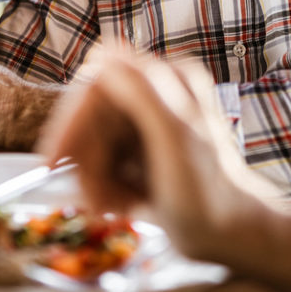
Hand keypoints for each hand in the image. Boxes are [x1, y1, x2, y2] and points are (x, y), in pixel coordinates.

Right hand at [41, 44, 290, 291]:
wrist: (234, 237)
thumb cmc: (210, 195)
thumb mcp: (175, 138)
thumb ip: (142, 93)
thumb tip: (105, 54)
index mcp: (167, 80)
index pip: (96, 81)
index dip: (72, 119)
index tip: (56, 159)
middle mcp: (156, 94)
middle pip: (91, 117)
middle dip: (87, 160)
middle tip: (94, 201)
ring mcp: (148, 123)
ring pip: (93, 142)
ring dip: (94, 179)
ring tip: (112, 208)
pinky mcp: (141, 150)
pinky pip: (103, 161)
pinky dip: (105, 187)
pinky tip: (123, 206)